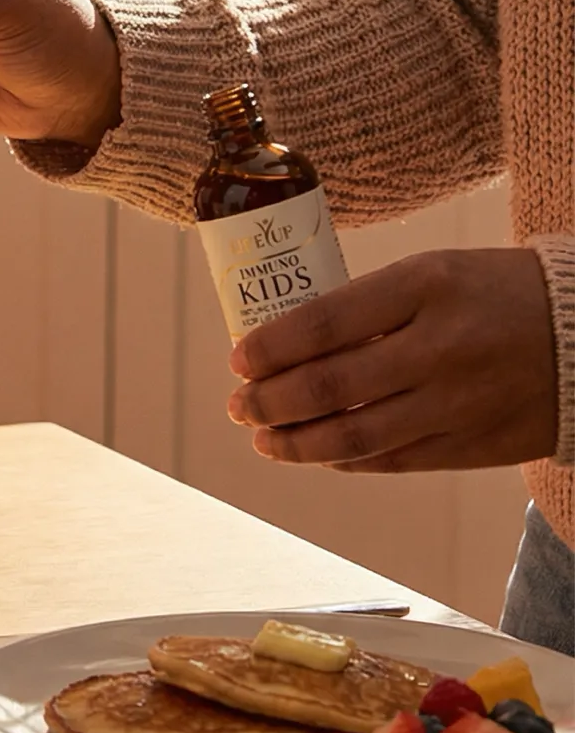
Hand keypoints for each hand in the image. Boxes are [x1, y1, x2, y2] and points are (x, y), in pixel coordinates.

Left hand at [227, 249, 557, 473]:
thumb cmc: (495, 292)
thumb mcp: (434, 272)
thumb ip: (369, 304)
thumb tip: (287, 341)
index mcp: (425, 286)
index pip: (323, 324)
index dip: (269, 348)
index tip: (237, 359)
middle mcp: (439, 347)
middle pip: (330, 387)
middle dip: (269, 401)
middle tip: (238, 404)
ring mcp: (458, 402)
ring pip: (355, 437)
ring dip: (297, 442)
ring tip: (264, 438)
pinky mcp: (474, 445)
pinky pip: (392, 460)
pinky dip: (346, 460)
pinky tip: (319, 453)